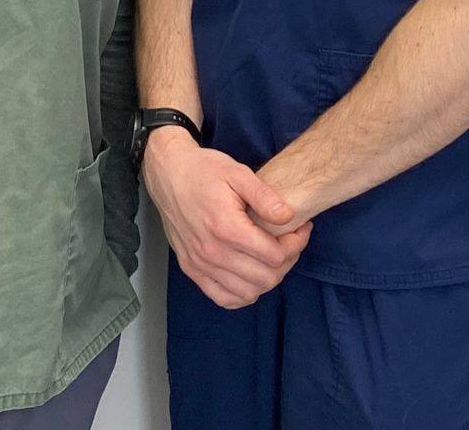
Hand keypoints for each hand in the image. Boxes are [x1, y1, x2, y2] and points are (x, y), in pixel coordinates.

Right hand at [143, 131, 310, 308]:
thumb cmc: (203, 170)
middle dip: (287, 261)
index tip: (300, 229)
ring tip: (272, 257)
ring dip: (268, 279)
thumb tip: (288, 217)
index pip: (275, 255)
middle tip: (290, 242)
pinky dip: (243, 294)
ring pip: (248, 293)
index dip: (295, 244)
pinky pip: (224, 298)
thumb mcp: (237, 173)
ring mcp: (199, 264)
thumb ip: (265, 196)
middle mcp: (212, 252)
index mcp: (226, 228)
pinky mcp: (191, 269)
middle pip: (266, 278)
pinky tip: (250, 275)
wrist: (168, 173)